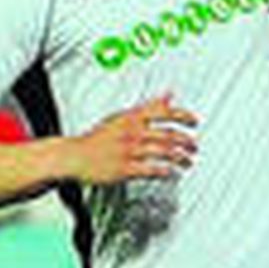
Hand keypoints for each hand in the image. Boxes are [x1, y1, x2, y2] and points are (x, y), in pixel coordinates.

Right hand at [70, 94, 197, 185]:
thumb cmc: (96, 139)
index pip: (163, 111)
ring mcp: (129, 151)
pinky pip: (150, 169)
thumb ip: (148, 106)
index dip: (183, 116)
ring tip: (187, 162)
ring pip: (163, 152)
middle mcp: (132, 132)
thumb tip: (169, 95)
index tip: (194, 121)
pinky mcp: (124, 169)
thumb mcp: (122, 116)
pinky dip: (164, 171)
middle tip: (194, 147)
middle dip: (186, 141)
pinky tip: (170, 172)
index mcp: (131, 118)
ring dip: (180, 158)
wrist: (74, 156)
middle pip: (168, 134)